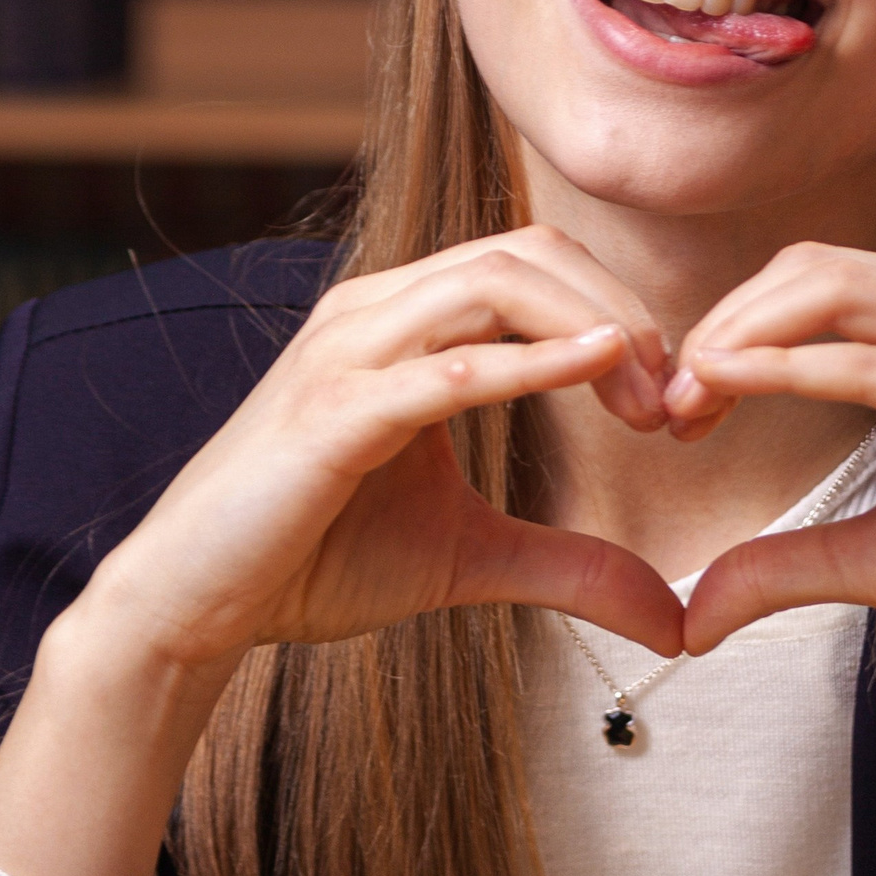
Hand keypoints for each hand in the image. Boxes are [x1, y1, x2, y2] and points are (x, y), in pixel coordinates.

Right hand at [0, 227, 684, 875]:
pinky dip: (532, 361)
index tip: (674, 404)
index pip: (536, 267)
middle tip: (678, 399)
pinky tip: (598, 370)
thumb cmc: (315, 561)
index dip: (622, 315)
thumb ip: (573, 569)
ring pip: (494, 283)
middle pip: (530, 254)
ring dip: (593, 327)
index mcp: (406, 322)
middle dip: (624, 311)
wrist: (198, 605)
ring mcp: (349, 350)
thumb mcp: (472, 561)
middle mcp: (376, 311)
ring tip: (649, 396)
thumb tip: (676, 621)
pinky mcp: (334, 411)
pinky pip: (449, 365)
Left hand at [672, 245, 875, 762]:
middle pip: (818, 269)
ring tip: (689, 398)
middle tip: (672, 402)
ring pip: (839, 290)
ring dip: (745, 337)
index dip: (741, 327)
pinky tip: (730, 388)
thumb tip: (690, 614)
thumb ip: (786, 563)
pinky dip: (791, 370)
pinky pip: (875, 364)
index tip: (686, 404)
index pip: (825, 283)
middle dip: (729, 323)